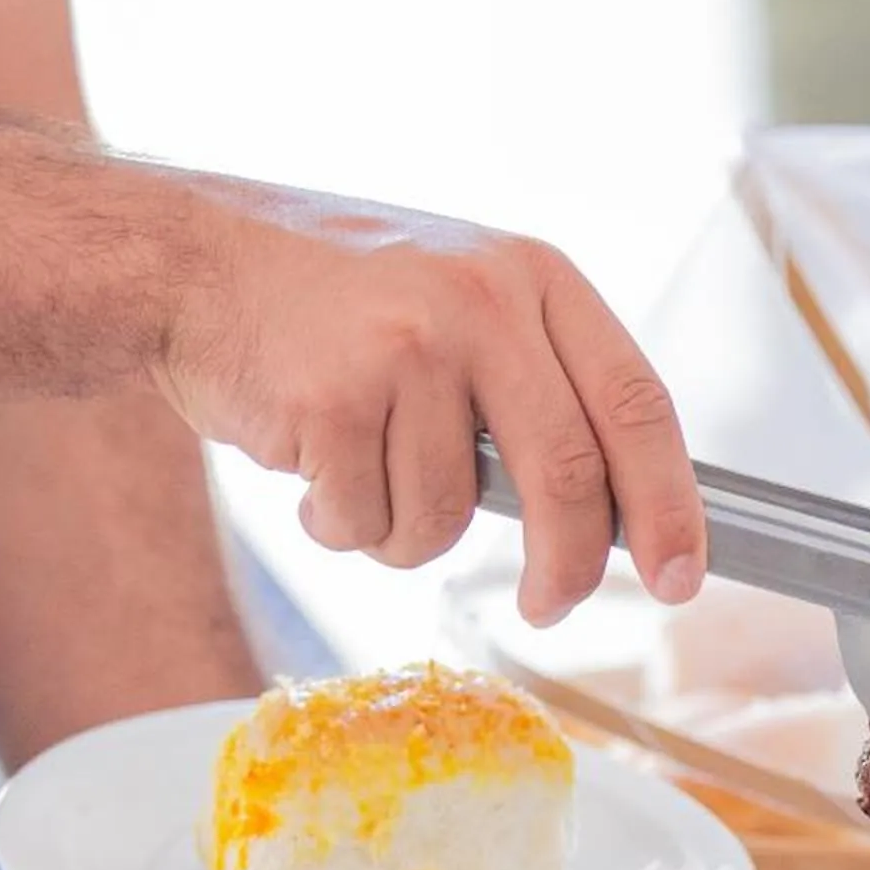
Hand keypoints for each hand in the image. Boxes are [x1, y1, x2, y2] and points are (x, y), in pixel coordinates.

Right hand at [154, 181, 704, 627]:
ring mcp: (406, 346)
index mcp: (535, 276)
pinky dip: (339, 521)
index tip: (682, 577)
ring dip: (403, 532)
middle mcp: (483, 301)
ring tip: (359, 468)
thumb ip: (538, 382)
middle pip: (568, 477)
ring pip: (449, 518)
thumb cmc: (336, 302)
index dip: (671, 504)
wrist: (187, 261)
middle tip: (547, 607)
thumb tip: (621, 514)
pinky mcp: (331, 398)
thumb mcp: (463, 299)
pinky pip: (366, 521)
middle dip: (565, 568)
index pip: (639, 404)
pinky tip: (310, 462)